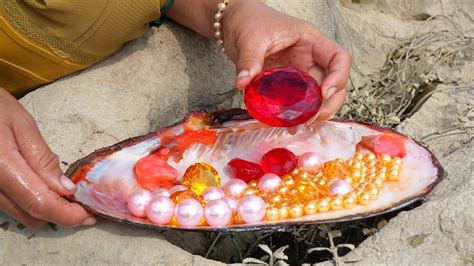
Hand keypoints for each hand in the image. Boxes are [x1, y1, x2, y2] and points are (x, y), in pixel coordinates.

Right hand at [0, 88, 93, 227]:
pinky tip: (46, 189)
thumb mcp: (22, 124)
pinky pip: (9, 205)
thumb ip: (42, 158)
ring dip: (47, 211)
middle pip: (30, 215)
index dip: (67, 215)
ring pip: (20, 214)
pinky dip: (31, 203)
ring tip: (68, 197)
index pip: (39, 203)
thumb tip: (66, 189)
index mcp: (1, 166)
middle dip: (61, 215)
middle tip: (83, 205)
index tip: (89, 215)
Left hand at [223, 1, 351, 121]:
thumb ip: (249, 61)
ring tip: (298, 127)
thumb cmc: (249, 21)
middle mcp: (310, 58)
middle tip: (310, 120)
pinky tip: (288, 125)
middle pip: (333, 83)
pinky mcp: (287, 84)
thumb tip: (243, 83)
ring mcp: (300, 72)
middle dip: (327, 105)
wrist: (234, 22)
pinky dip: (297, 114)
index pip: (339, 58)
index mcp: (310, 41)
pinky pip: (298, 101)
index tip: (323, 94)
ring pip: (318, 96)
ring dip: (313, 114)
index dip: (338, 77)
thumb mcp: (250, 39)